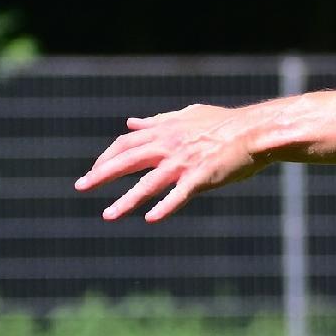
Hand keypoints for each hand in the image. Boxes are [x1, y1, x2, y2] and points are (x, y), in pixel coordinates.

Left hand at [75, 104, 267, 221]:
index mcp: (164, 131)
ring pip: (148, 183)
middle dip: (101, 174)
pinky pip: (179, 195)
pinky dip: (165, 207)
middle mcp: (169, 146)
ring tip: (108, 216)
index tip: (93, 171)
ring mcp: (184, 162)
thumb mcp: (186, 116)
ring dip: (126, 201)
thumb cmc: (223, 124)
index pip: (125, 144)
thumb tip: (131, 123)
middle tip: (81, 187)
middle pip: (126, 160)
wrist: (254, 131)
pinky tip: (151, 219)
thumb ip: (157, 122)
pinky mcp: (201, 177)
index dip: (106, 157)